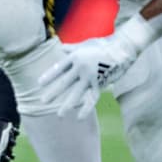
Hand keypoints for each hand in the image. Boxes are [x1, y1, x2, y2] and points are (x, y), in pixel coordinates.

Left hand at [38, 18, 152, 115]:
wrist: (122, 48)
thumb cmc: (103, 45)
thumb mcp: (84, 44)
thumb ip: (72, 49)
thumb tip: (62, 49)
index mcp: (75, 58)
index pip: (58, 68)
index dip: (49, 76)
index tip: (40, 84)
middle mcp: (81, 68)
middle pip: (64, 83)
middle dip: (53, 93)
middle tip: (43, 101)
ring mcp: (90, 77)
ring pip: (77, 93)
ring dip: (67, 105)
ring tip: (59, 114)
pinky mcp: (101, 83)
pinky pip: (92, 98)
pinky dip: (86, 108)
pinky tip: (79, 117)